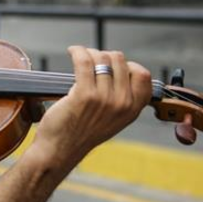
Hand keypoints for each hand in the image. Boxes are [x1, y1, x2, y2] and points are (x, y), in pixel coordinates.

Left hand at [33, 47, 151, 168]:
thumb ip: (121, 99)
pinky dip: (77, 51)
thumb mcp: (112, 120)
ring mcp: (104, 99)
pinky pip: (84, 61)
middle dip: (104, 55)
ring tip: (80, 56)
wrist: (60, 150)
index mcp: (132, 110)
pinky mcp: (83, 95)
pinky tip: (73, 51)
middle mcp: (122, 104)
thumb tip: (119, 68)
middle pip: (120, 61)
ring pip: (101, 58)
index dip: (128, 65)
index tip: (113, 65)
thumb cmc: (81, 133)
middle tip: (91, 60)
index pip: (143, 75)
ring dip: (88, 52)